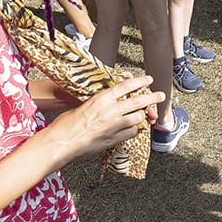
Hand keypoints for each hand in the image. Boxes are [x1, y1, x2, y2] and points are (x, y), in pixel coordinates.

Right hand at [49, 77, 164, 158]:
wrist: (61, 143)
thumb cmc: (66, 124)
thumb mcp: (83, 106)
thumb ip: (99, 104)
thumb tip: (107, 101)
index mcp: (101, 99)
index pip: (125, 86)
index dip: (139, 81)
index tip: (148, 79)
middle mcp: (110, 111)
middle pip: (137, 101)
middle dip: (152, 97)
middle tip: (160, 95)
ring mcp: (113, 126)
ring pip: (137, 118)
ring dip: (140, 116)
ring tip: (141, 115)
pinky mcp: (113, 139)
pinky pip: (131, 133)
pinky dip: (133, 130)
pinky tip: (131, 129)